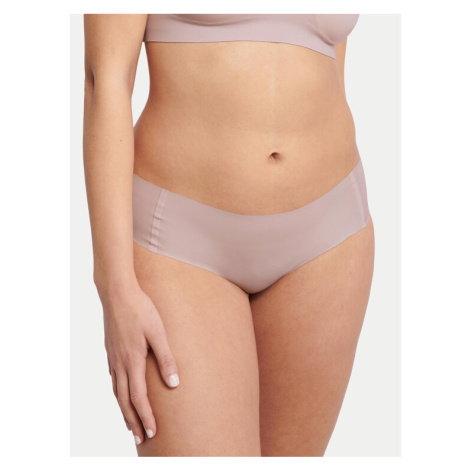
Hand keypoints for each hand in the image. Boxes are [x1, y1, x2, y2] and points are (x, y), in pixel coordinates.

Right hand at [98, 282, 179, 444]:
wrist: (117, 293)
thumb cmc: (141, 309)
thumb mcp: (158, 332)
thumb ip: (166, 358)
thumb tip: (174, 384)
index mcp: (132, 361)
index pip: (138, 398)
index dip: (145, 416)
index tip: (152, 432)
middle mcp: (120, 363)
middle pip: (124, 400)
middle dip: (132, 420)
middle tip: (139, 437)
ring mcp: (112, 357)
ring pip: (116, 391)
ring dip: (123, 409)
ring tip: (129, 421)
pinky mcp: (110, 350)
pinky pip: (112, 378)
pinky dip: (117, 392)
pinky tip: (121, 391)